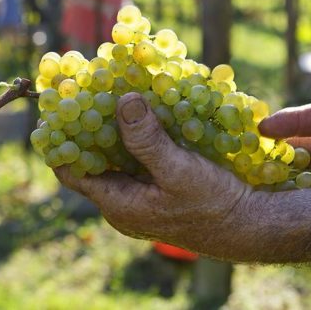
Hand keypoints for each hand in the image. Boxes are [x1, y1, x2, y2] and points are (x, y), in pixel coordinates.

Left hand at [55, 92, 256, 259]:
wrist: (254, 225)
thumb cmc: (214, 206)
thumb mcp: (178, 170)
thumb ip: (147, 139)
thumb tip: (122, 101)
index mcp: (117, 203)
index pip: (69, 168)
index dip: (58, 137)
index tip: (56, 103)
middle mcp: (123, 199)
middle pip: (91, 155)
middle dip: (88, 121)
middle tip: (86, 85)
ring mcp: (142, 191)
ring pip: (116, 152)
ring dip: (116, 122)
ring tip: (114, 85)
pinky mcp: (161, 182)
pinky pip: (139, 153)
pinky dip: (138, 129)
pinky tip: (147, 104)